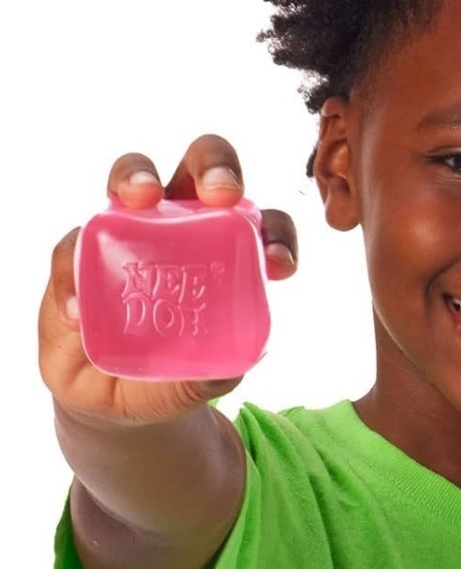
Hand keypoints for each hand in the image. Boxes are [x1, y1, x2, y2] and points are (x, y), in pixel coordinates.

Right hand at [38, 135, 298, 424]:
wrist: (115, 402)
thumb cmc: (174, 374)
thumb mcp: (204, 379)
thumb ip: (218, 370)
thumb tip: (230, 366)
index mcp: (228, 250)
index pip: (262, 222)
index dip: (277, 231)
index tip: (278, 264)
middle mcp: (181, 227)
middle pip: (199, 170)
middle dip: (214, 167)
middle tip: (220, 194)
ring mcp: (127, 234)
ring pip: (131, 178)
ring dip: (136, 177)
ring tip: (141, 199)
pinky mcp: (78, 257)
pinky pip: (73, 248)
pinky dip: (76, 273)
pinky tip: (80, 310)